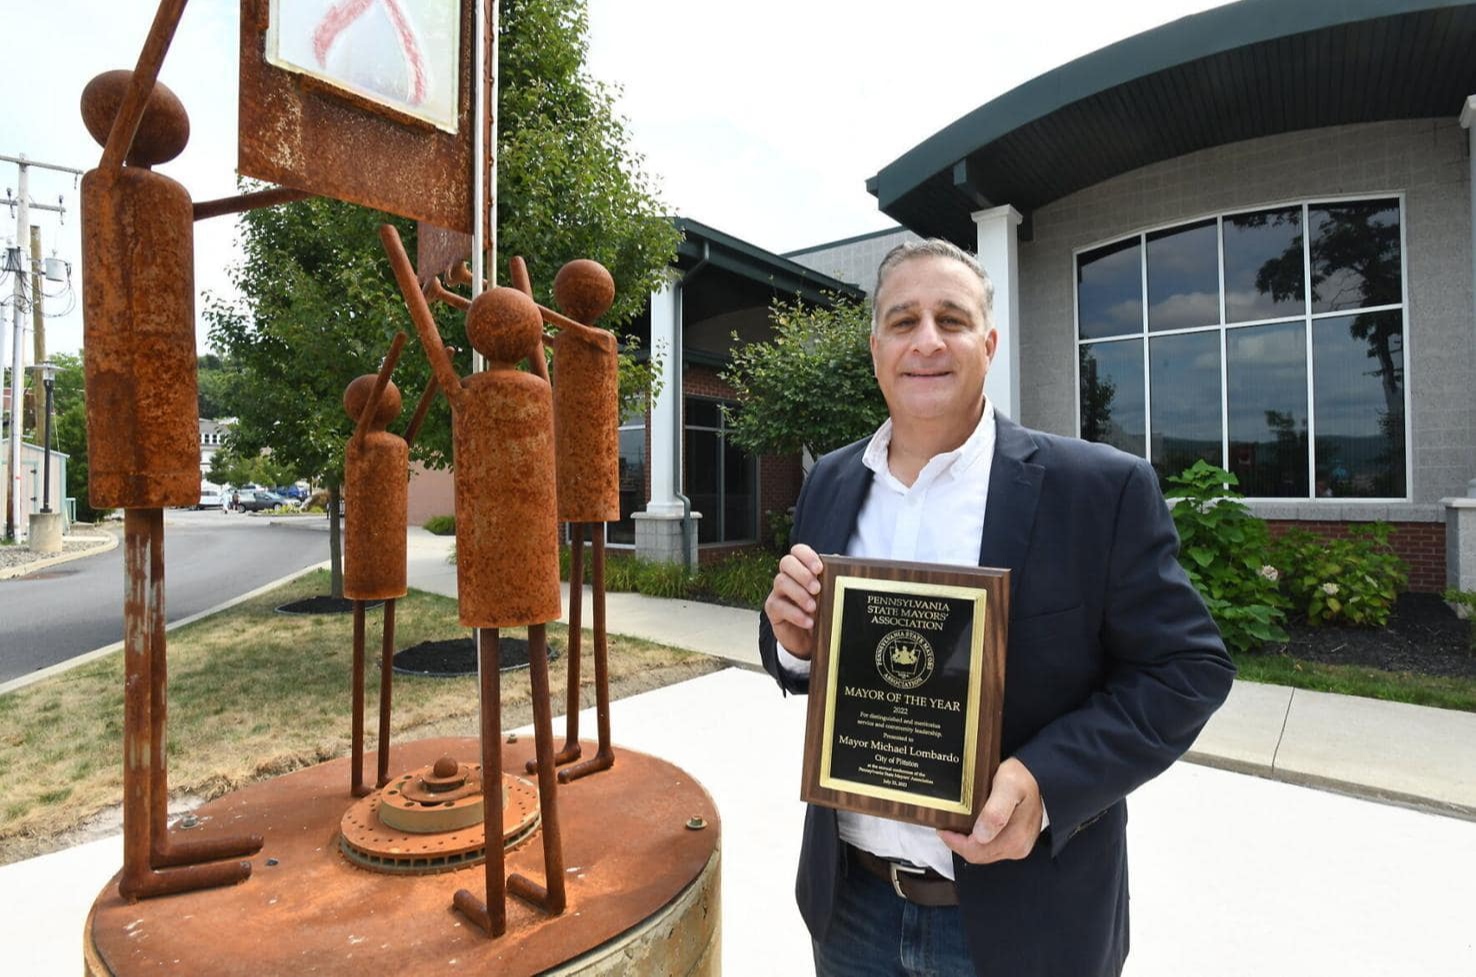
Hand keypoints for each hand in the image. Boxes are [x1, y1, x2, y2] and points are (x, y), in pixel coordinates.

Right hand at [763, 544, 824, 658]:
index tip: (819, 568)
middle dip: (802, 574)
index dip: (807, 556)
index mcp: (802, 568)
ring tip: (813, 608)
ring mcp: (778, 592)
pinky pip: (778, 606)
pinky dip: (795, 614)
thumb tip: (837, 560)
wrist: (809, 639)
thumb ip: (832, 579)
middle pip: (786, 562)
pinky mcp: (773, 609)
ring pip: (781, 582)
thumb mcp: (829, 596)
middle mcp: (788, 576)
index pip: (798, 551)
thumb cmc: (820, 612)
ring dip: (799, 594)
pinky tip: (808, 622)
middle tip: (817, 588)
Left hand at [937, 758, 1042, 863]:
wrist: (1038, 776)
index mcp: (1014, 839)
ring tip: (957, 825)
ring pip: (983, 853)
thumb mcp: (1007, 786)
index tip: (943, 828)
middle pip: (978, 855)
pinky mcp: (1017, 843)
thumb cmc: (1023, 778)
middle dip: (959, 843)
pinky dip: (978, 840)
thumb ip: (995, 812)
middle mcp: (1017, 848)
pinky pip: (991, 848)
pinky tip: (972, 826)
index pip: (974, 852)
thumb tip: (981, 835)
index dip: (955, 842)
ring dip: (968, 842)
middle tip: (947, 826)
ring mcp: (1018, 847)